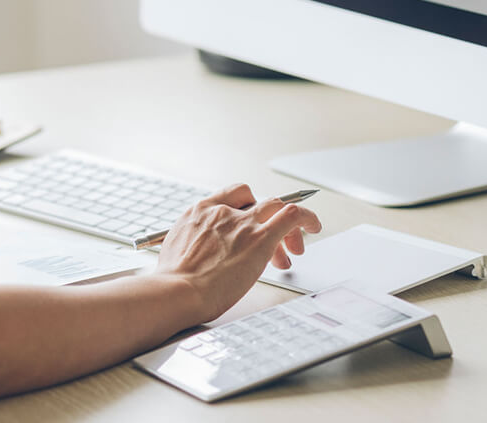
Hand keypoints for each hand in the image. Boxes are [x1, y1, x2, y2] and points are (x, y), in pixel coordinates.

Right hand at [156, 184, 321, 322]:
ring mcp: (243, 224)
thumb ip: (192, 246)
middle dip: (266, 220)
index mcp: (198, 212)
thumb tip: (198, 258)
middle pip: (254, 202)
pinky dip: (307, 218)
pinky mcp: (261, 239)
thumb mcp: (175, 252)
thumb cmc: (173, 283)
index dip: (247, 206)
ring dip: (287, 226)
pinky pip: (291, 216)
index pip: (231, 196)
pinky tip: (313, 227)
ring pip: (275, 206)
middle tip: (273, 244)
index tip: (253, 220)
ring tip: (293, 249)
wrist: (176, 291)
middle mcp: (222, 212)